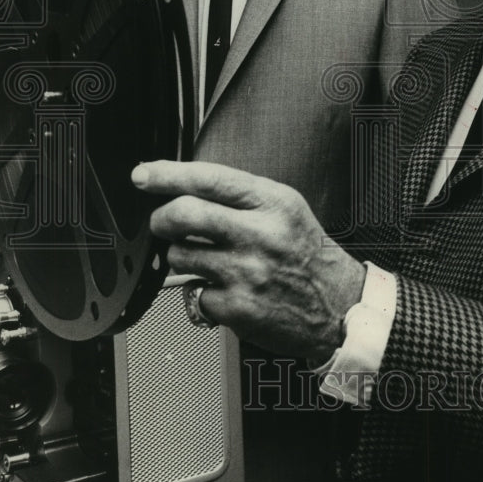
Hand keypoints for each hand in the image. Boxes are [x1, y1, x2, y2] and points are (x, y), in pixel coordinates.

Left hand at [131, 160, 365, 360]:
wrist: (339, 307)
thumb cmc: (308, 256)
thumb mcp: (287, 211)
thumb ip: (242, 198)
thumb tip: (187, 189)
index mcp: (273, 203)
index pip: (210, 179)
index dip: (168, 174)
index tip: (143, 175)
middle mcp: (260, 234)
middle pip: (184, 214)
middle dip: (161, 218)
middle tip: (162, 222)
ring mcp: (247, 272)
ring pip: (180, 255)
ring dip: (181, 257)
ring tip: (205, 260)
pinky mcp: (237, 307)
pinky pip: (194, 292)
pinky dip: (202, 292)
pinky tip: (225, 289)